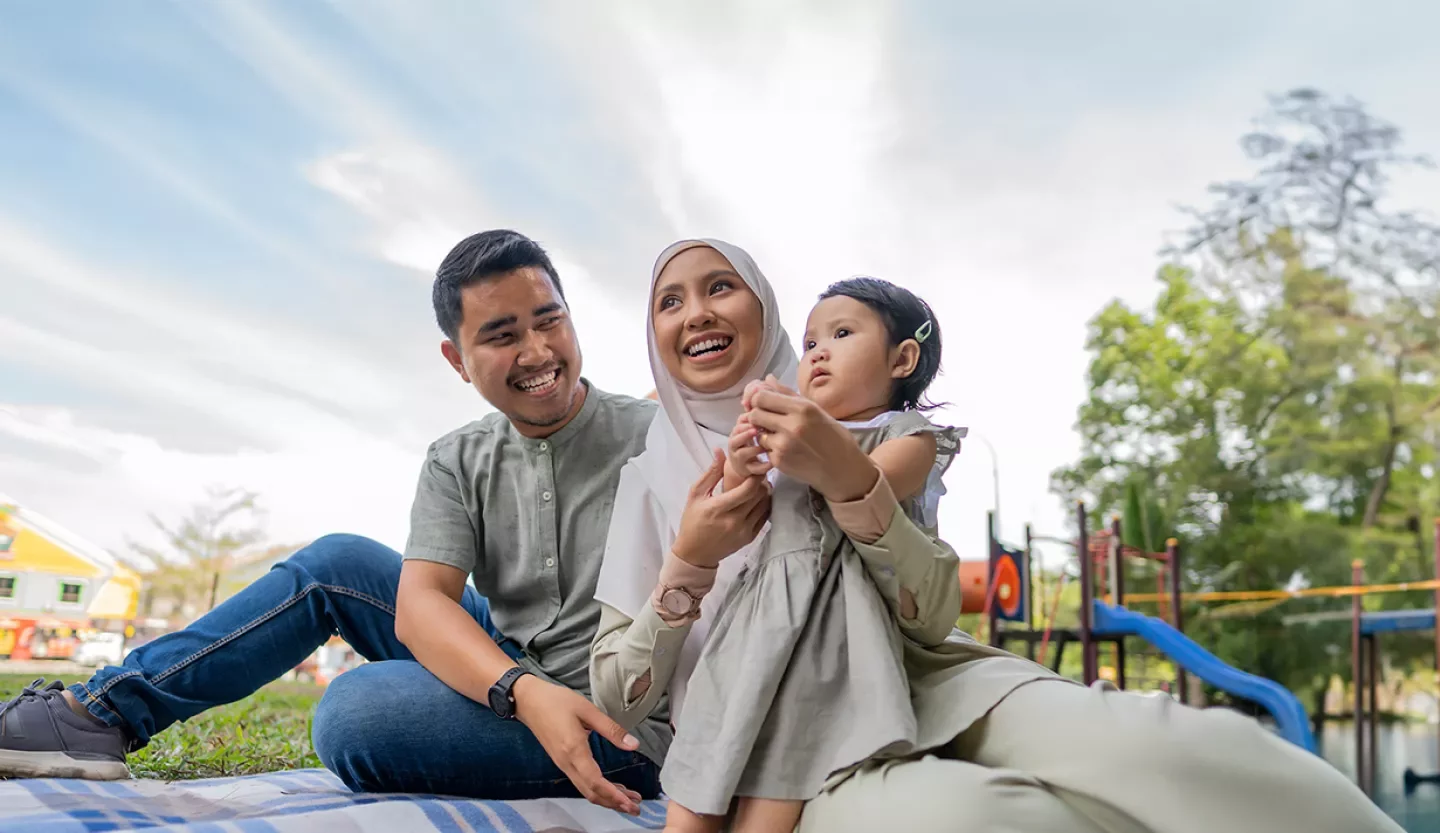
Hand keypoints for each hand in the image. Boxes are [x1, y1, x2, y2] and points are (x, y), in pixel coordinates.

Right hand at [512, 675, 643, 814]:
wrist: (528, 701)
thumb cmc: (556, 701)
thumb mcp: (587, 710)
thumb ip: (611, 729)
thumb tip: (633, 745)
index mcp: (574, 750)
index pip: (595, 781)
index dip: (614, 795)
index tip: (630, 802)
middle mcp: (567, 763)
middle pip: (591, 793)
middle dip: (614, 803)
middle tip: (635, 808)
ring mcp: (562, 764)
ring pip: (586, 790)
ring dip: (607, 799)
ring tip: (628, 800)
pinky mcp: (562, 761)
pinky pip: (581, 782)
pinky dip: (598, 790)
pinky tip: (611, 787)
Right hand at [672, 450, 771, 567]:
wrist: (695, 553)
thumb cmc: (692, 521)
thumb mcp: (696, 495)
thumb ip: (711, 473)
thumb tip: (720, 451)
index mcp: (719, 508)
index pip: (747, 490)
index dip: (755, 477)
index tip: (755, 469)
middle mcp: (734, 521)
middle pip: (759, 496)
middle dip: (761, 483)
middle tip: (758, 476)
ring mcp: (744, 531)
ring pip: (765, 506)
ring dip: (764, 494)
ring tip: (758, 487)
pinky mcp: (750, 538)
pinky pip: (765, 518)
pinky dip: (764, 507)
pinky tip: (757, 501)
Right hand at [727, 414, 771, 478]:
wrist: (745, 464)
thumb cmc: (750, 441)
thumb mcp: (750, 429)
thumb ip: (752, 418)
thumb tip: (755, 402)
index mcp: (736, 434)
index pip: (736, 427)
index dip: (744, 423)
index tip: (756, 419)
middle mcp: (735, 446)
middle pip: (735, 439)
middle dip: (745, 434)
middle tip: (756, 430)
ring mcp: (741, 459)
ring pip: (743, 454)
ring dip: (754, 449)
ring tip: (765, 446)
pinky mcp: (749, 470)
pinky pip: (755, 469)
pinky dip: (763, 466)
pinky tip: (772, 462)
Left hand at [745, 376, 878, 501]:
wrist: (842, 469)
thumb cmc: (833, 437)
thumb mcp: (816, 410)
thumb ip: (788, 394)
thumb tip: (768, 379)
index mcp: (803, 408)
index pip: (762, 397)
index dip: (758, 399)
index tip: (763, 404)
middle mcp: (792, 425)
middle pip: (754, 413)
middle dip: (758, 415)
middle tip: (769, 419)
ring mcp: (784, 445)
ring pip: (758, 432)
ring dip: (765, 432)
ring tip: (781, 435)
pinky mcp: (780, 462)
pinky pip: (765, 449)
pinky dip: (772, 448)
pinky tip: (787, 449)